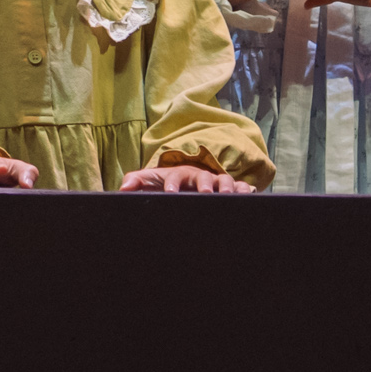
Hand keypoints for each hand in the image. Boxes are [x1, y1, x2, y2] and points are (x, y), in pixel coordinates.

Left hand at [119, 164, 250, 192]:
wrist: (186, 185)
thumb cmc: (168, 184)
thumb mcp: (152, 182)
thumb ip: (137, 182)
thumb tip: (122, 188)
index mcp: (179, 174)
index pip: (175, 176)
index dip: (173, 184)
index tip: (170, 194)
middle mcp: (199, 177)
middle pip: (204, 177)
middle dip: (205, 185)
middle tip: (205, 194)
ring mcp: (216, 183)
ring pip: (224, 181)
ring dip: (226, 187)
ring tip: (226, 197)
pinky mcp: (229, 190)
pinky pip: (240, 188)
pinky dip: (245, 191)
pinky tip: (248, 196)